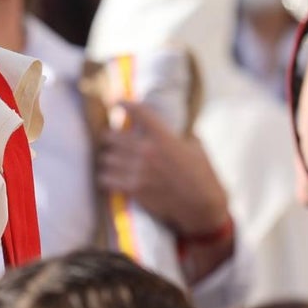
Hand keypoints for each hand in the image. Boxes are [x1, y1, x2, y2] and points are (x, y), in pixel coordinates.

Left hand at [95, 101, 229, 236]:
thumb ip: (178, 135)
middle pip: (110, 136)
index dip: (122, 103)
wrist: (202, 206)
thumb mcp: (195, 147)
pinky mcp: (133, 188)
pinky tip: (110, 178)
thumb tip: (168, 126)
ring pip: (105, 158)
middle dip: (110, 138)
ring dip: (108, 159)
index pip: (137, 111)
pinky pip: (105, 178)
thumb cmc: (202, 175)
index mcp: (163, 136)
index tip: (116, 101)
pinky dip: (106, 177)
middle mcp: (147, 150)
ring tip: (112, 161)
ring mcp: (138, 169)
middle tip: (112, 141)